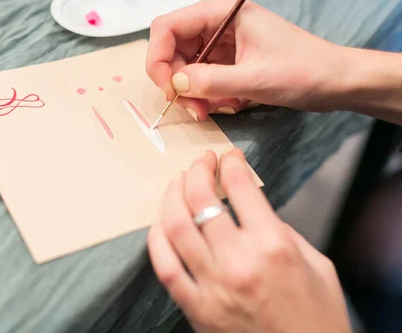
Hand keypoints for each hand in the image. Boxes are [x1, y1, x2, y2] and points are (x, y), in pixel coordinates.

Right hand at [146, 0, 349, 120]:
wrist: (335, 82)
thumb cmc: (305, 71)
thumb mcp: (256, 79)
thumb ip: (211, 81)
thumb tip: (175, 84)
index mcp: (223, 12)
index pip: (167, 27)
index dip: (158, 58)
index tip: (168, 89)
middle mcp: (217, 22)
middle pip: (171, 49)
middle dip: (175, 81)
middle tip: (192, 108)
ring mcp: (220, 41)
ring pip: (183, 66)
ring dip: (190, 93)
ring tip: (209, 110)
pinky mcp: (226, 59)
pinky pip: (200, 77)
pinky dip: (204, 95)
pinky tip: (225, 104)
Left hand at [147, 148, 350, 332]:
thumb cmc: (316, 318)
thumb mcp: (316, 264)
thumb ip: (283, 231)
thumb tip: (251, 208)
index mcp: (274, 246)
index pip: (241, 188)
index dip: (232, 164)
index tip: (229, 157)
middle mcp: (239, 262)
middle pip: (201, 199)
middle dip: (197, 171)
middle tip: (199, 163)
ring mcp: (213, 285)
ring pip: (176, 227)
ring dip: (171, 197)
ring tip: (176, 184)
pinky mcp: (197, 308)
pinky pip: (165, 268)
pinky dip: (157, 241)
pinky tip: (159, 225)